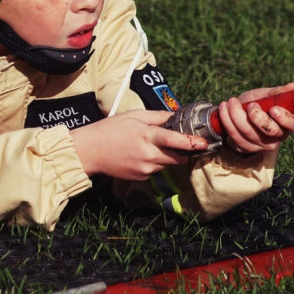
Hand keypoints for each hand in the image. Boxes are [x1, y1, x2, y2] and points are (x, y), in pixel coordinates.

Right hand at [71, 110, 209, 180]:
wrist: (88, 152)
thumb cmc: (109, 130)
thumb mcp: (133, 116)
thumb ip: (157, 116)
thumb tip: (176, 115)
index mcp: (147, 136)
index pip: (176, 141)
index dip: (192, 142)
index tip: (204, 143)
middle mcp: (149, 155)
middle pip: (178, 158)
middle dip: (182, 151)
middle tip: (181, 143)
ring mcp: (145, 169)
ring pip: (167, 164)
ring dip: (166, 156)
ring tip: (150, 146)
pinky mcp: (140, 178)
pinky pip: (155, 170)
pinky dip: (153, 163)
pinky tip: (139, 155)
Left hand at [216, 83, 293, 154]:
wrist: (237, 112)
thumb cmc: (256, 103)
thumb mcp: (266, 95)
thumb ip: (277, 92)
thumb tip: (293, 86)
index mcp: (288, 122)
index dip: (285, 118)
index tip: (273, 109)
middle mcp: (278, 136)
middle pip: (270, 131)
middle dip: (257, 117)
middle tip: (250, 104)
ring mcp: (262, 144)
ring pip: (249, 133)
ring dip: (236, 114)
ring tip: (231, 101)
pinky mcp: (246, 147)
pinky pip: (235, 136)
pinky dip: (227, 120)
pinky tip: (224, 108)